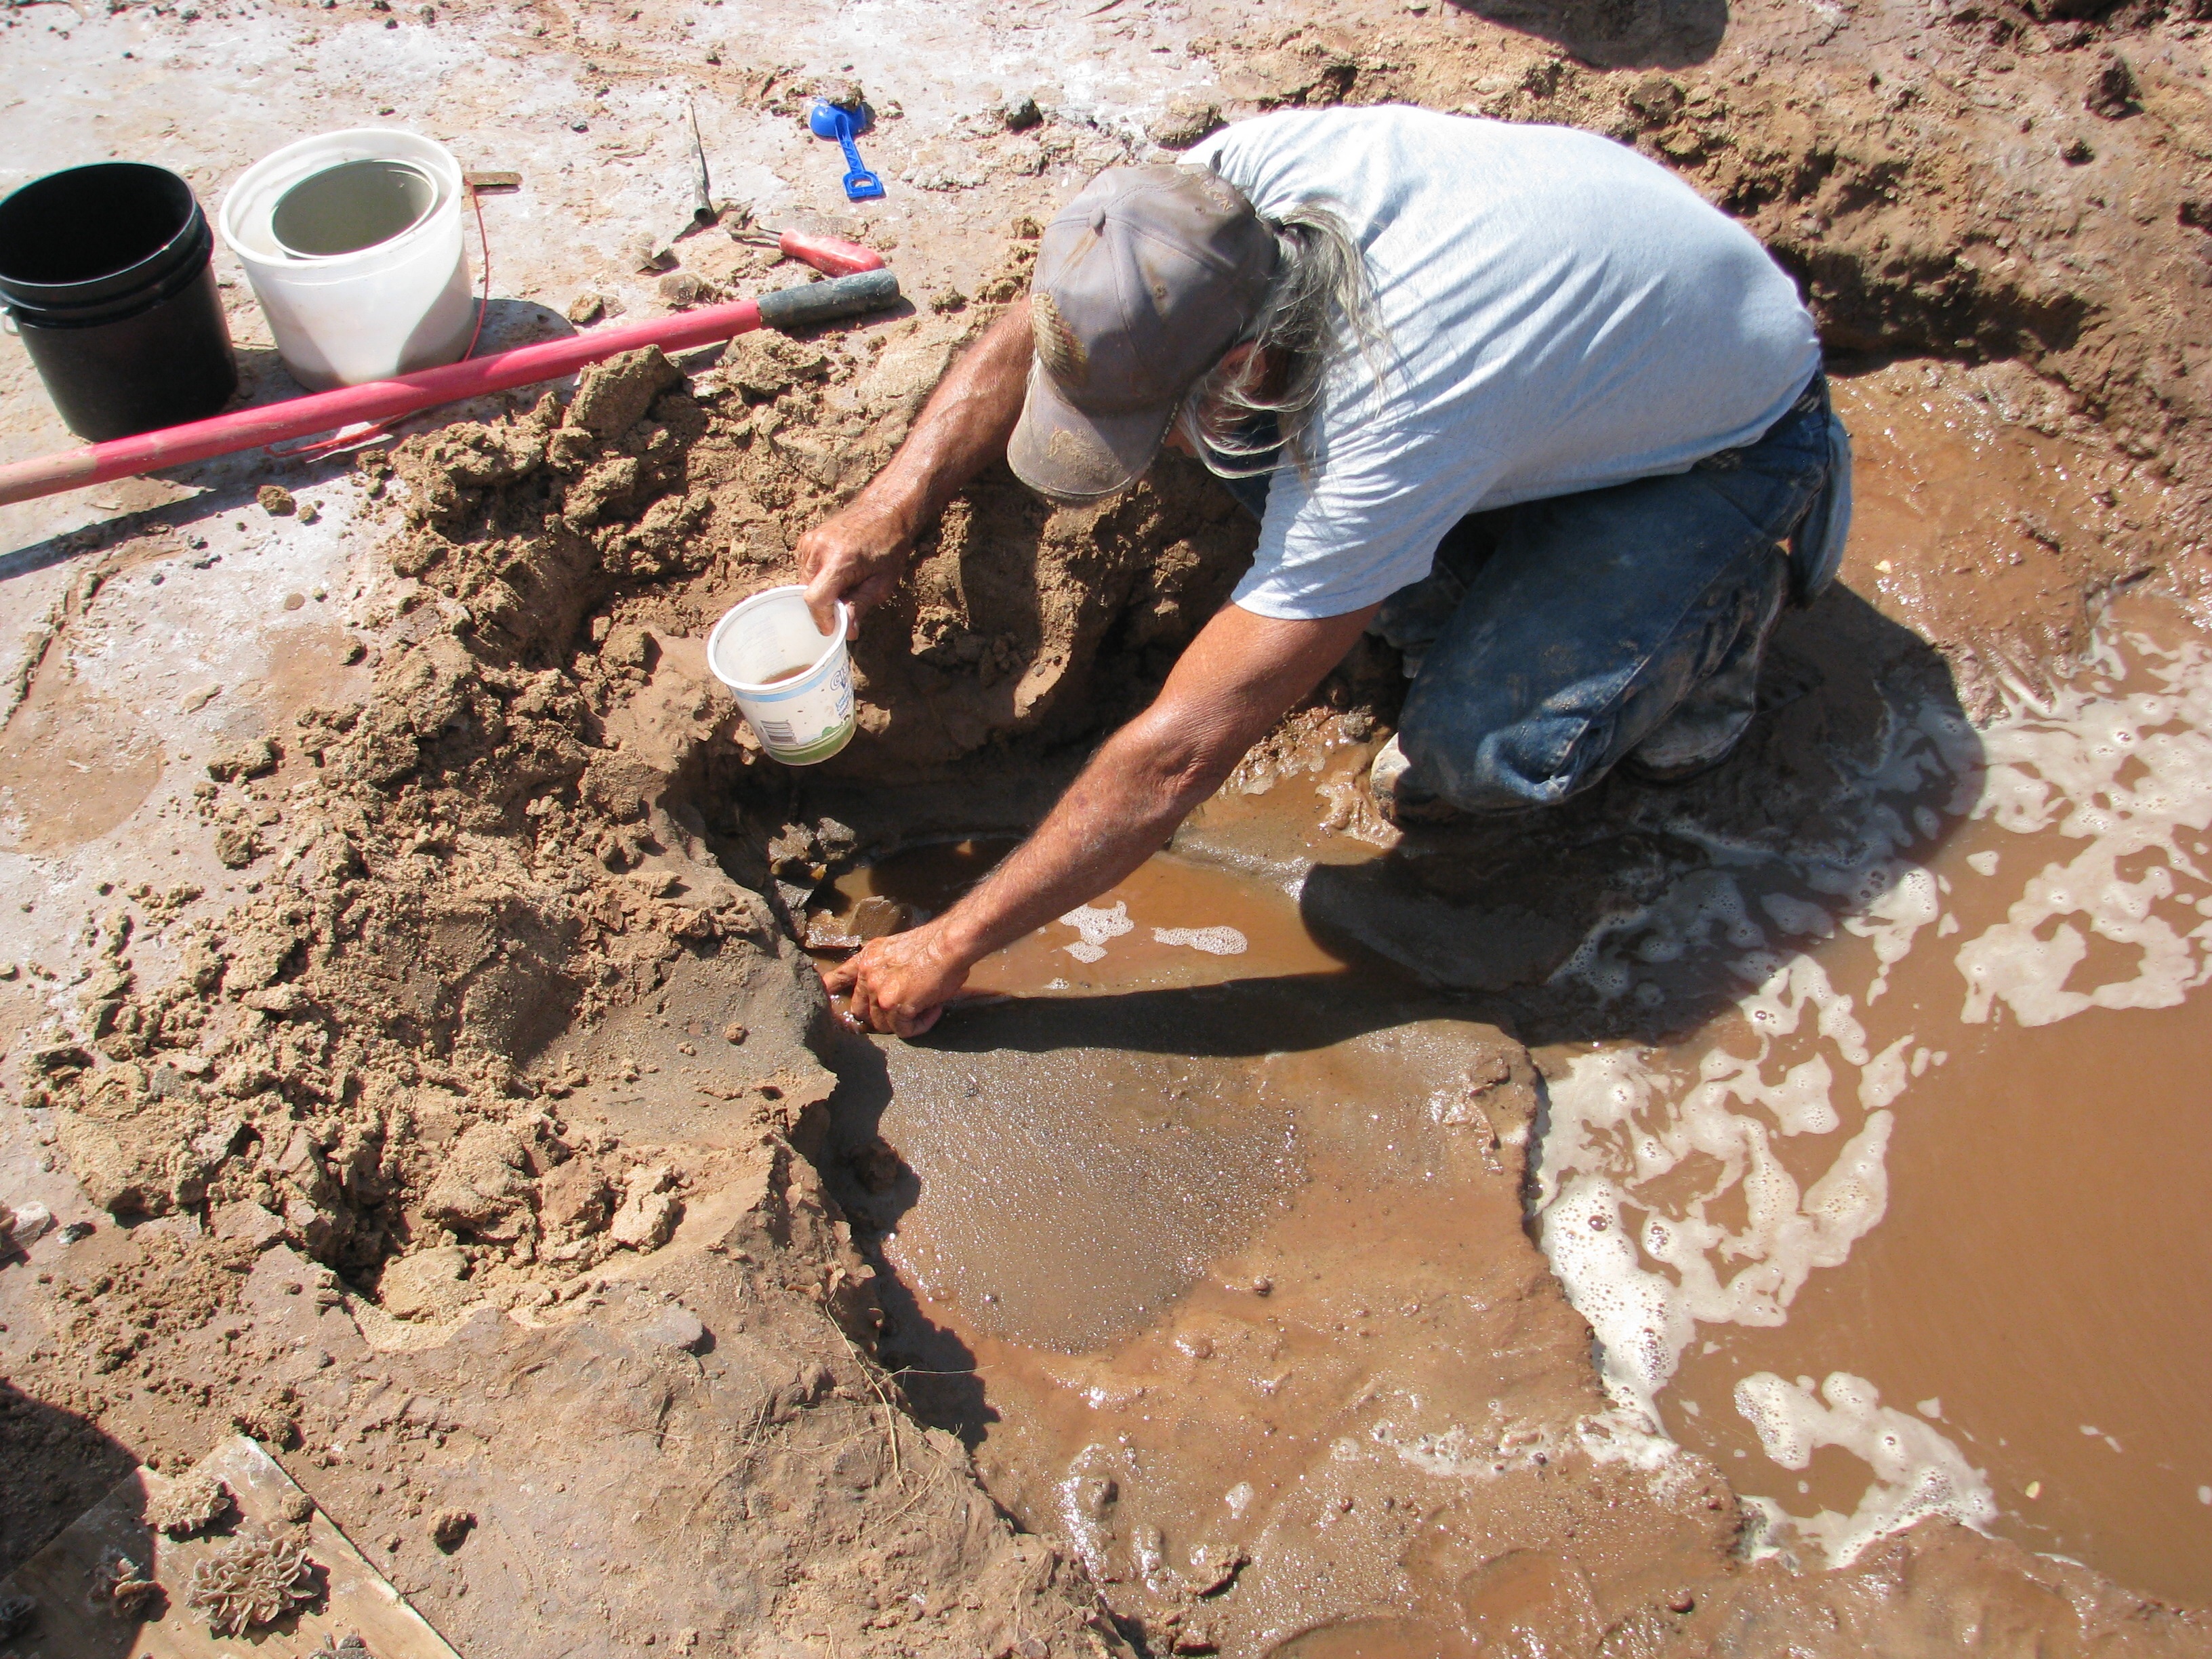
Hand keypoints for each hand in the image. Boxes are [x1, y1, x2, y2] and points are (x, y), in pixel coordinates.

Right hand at [796, 491, 915, 637]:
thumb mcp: (882, 582)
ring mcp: (809, 542)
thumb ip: (861, 605)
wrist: (884, 510)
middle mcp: (819, 548)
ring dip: (822, 591)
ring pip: (804, 583)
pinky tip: (837, 571)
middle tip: (848, 602)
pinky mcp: (805, 540)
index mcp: (840, 559)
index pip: (815, 599)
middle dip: (825, 606)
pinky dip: (818, 578)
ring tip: (846, 581)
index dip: (822, 619)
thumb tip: (847, 631)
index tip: (833, 629)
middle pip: (808, 593)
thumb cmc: (889, 545)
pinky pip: (804, 570)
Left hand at [820, 920, 973, 1036]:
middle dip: (880, 1015)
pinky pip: (905, 1030)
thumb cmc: (934, 944)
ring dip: (905, 1021)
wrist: (948, 944)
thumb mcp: (898, 949)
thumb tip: (891, 987)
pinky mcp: (896, 1006)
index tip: (825, 996)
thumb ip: (884, 967)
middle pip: (861, 1010)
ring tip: (928, 1006)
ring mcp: (879, 992)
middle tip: (904, 1010)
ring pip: (883, 1024)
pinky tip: (934, 1011)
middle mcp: (868, 975)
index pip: (839, 977)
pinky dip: (921, 1025)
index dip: (831, 990)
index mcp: (867, 958)